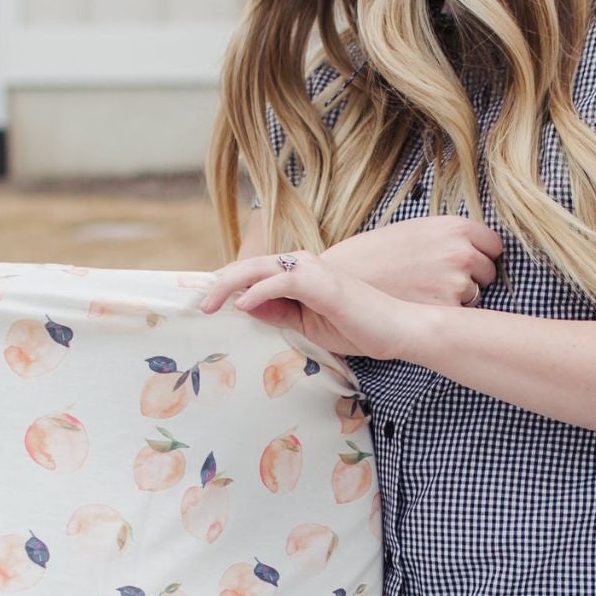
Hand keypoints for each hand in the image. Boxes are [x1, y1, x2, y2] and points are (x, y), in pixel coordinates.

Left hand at [197, 249, 434, 362]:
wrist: (397, 330)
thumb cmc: (359, 327)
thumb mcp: (308, 325)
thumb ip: (279, 314)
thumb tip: (246, 307)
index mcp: (298, 274)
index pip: (254, 274)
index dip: (226, 285)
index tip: (204, 303)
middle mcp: (302, 265)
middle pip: (248, 266)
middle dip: (218, 284)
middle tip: (198, 305)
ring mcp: (312, 271)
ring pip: (258, 268)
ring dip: (229, 284)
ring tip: (209, 304)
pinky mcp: (321, 283)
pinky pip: (280, 282)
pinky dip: (258, 292)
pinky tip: (243, 306)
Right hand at [319, 215, 502, 306]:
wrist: (339, 281)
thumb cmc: (370, 256)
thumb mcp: (411, 231)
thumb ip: (443, 238)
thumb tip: (470, 249)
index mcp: (453, 227)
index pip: (493, 245)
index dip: (479, 256)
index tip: (467, 265)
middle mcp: (461, 253)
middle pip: (487, 273)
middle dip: (471, 279)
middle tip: (437, 284)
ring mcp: (455, 284)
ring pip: (474, 297)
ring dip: (456, 300)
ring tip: (421, 296)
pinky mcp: (445, 312)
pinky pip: (457, 317)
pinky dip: (443, 317)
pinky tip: (417, 310)